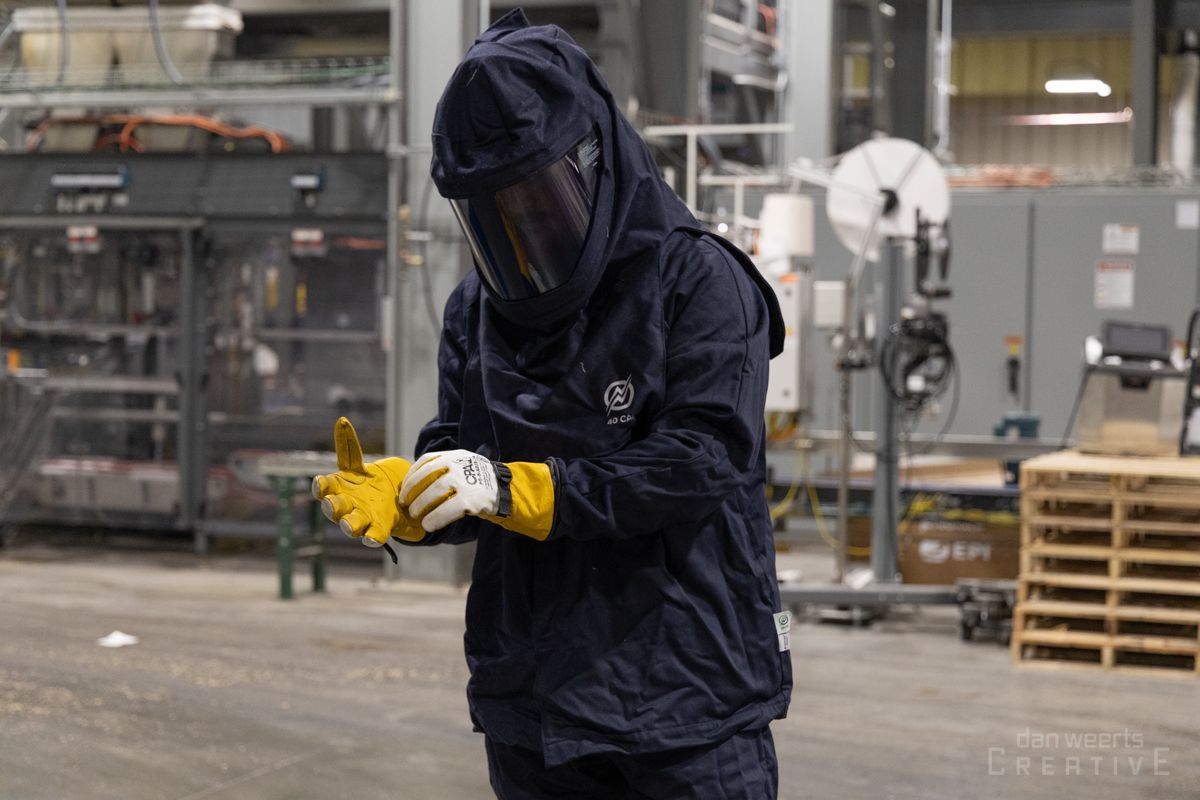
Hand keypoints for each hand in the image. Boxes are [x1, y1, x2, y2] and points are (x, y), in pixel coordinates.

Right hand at [312, 417, 423, 546]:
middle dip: (331, 506)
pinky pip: (372, 536)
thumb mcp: (357, 466)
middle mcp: (345, 507)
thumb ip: (348, 447)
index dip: (321, 486)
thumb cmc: (366, 484)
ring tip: (349, 526)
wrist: (392, 499)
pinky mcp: (377, 528)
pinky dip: (371, 538)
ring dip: (348, 525)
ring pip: (350, 525)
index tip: (320, 483)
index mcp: (337, 490)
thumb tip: (342, 420)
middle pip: (333, 509)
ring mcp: (360, 519)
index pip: (323, 488)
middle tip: (331, 503)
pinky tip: (371, 538)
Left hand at [399, 449, 499, 532]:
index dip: (412, 475)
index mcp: (454, 456)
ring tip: (416, 515)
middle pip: (427, 478)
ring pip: (434, 493)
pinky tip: (428, 525)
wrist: (506, 488)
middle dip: (412, 493)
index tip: (404, 488)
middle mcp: (459, 465)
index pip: (426, 461)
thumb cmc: (478, 480)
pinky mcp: (471, 500)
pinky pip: (446, 510)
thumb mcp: (463, 464)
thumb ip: (444, 467)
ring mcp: (465, 482)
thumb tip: (414, 483)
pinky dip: (434, 519)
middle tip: (406, 505)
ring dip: (420, 505)